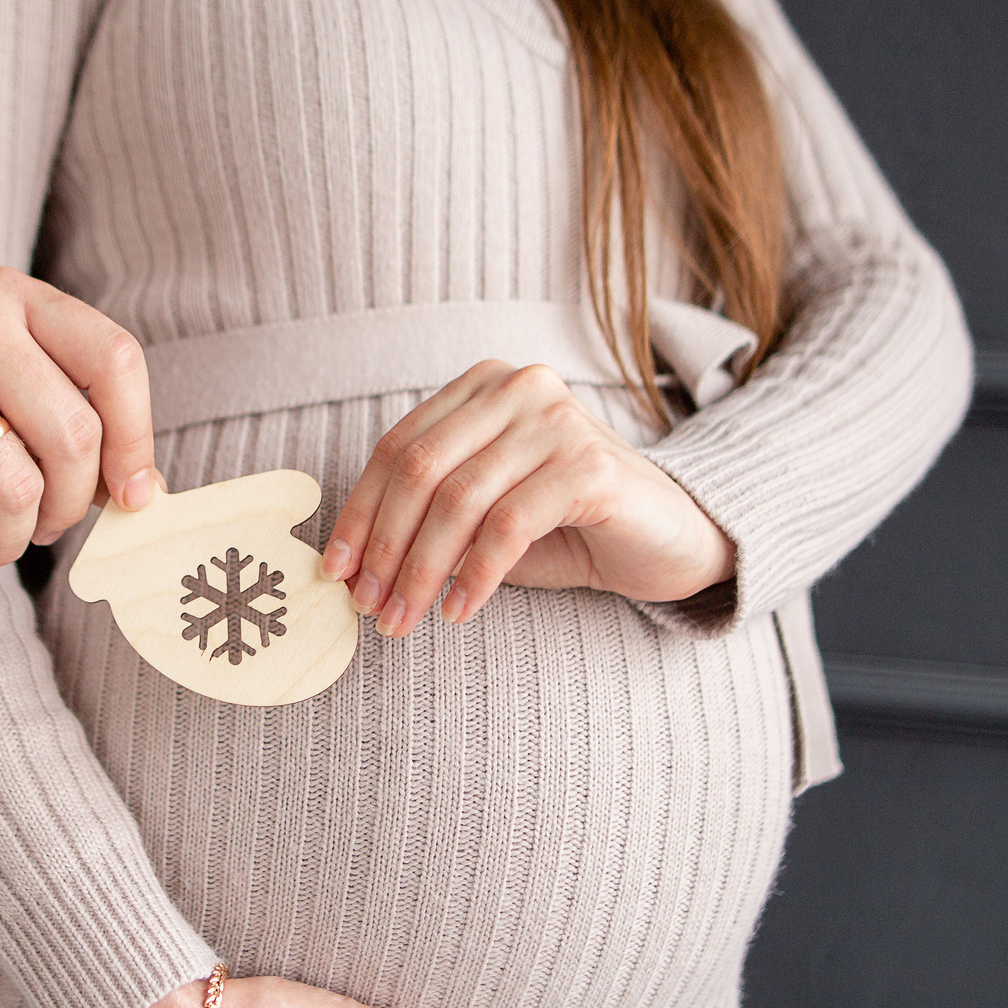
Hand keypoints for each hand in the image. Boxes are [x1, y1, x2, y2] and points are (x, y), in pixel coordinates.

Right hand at [0, 268, 156, 571]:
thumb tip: (144, 494)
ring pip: (16, 488)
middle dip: (68, 508)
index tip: (131, 495)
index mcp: (10, 298)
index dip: (136, 439)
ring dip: (10, 541)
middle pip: (72, 438)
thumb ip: (59, 412)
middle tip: (40, 528)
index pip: (114, 360)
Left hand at [319, 361, 734, 635]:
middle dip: (384, 546)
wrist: (671, 539)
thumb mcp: (484, 516)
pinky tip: (458, 612)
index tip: (335, 570)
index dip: (360, 512)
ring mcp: (557, 420)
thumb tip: (351, 564)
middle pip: (420, 469)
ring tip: (403, 620)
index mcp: (483, 387)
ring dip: (420, 570)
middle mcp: (519, 388)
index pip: (399, 448)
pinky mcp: (590, 466)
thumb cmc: (567, 529)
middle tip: (367, 607)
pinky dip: (475, 575)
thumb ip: (428, 517)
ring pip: (459, 501)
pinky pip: (508, 526)